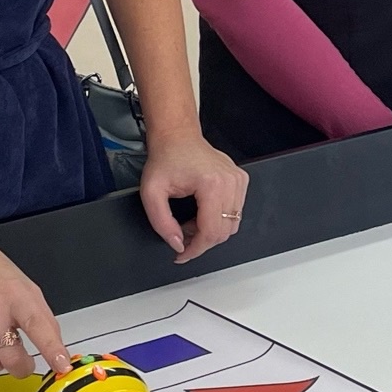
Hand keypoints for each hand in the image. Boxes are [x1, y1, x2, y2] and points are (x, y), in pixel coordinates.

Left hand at [139, 130, 247, 260]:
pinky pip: (235, 212)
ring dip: (209, 231)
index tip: (182, 254)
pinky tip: (200, 213)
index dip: (195, 249)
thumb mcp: (151, 193)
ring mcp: (238, 181)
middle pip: (224, 231)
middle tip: (182, 236)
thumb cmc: (166, 157)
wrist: (177, 136)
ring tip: (189, 223)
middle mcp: (230, 182)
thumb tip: (178, 244)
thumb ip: (162, 223)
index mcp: (212, 184)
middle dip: (201, 241)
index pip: (211, 232)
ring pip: (231, 224)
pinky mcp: (240, 181)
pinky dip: (217, 219)